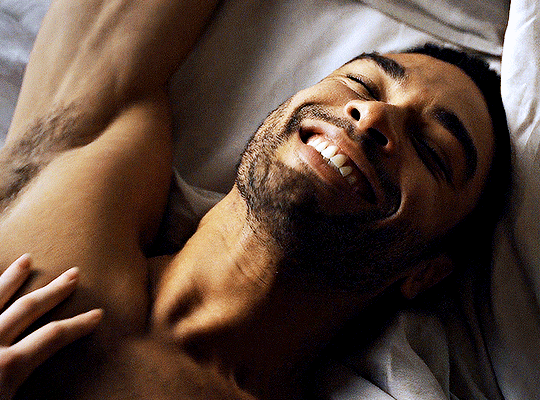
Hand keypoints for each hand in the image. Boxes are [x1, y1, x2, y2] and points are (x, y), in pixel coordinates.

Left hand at [0, 254, 102, 398]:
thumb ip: (21, 388)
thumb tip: (43, 383)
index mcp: (7, 367)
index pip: (53, 336)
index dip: (78, 325)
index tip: (98, 314)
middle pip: (28, 308)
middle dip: (53, 291)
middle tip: (73, 274)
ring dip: (11, 279)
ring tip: (25, 261)